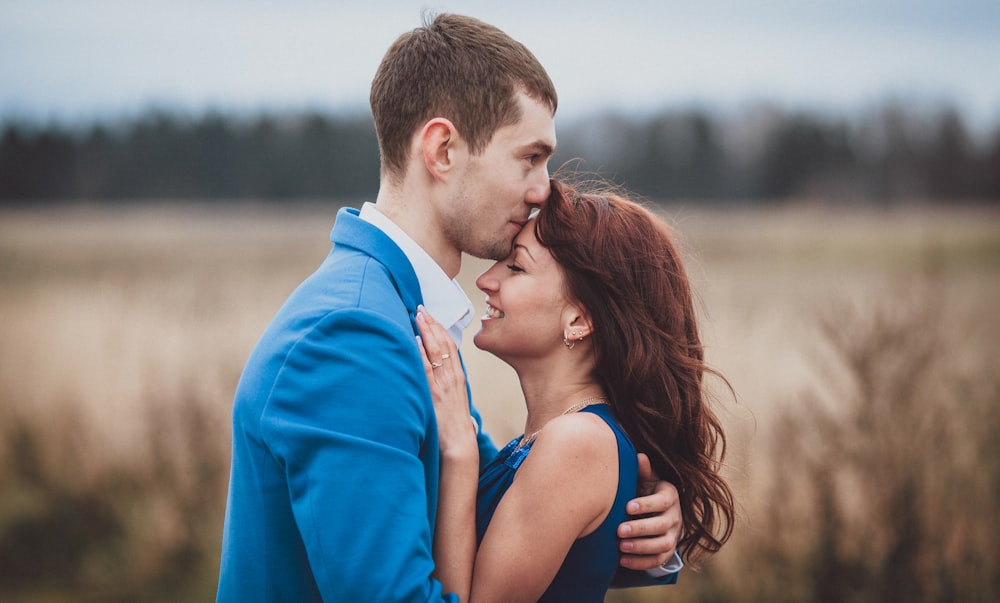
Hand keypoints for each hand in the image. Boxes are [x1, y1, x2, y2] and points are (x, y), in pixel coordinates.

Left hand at [416, 306, 476, 458]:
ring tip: (418, 316)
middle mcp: (452, 377)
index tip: (432, 316)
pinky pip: (427, 370)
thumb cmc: (454, 424)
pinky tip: (416, 341)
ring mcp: (443, 385)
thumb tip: (434, 371)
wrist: (459, 443)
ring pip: (436, 352)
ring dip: (426, 332)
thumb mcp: (454, 399)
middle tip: (422, 308)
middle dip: (432, 324)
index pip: (450, 346)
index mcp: (458, 377)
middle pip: (443, 344)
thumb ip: (446, 384)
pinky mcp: (434, 394)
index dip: (441, 329)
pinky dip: (422, 353)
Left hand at [617, 453, 681, 570]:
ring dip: (641, 548)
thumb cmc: (645, 490)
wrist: (657, 510)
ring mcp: (673, 535)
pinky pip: (658, 560)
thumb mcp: (646, 479)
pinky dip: (641, 563)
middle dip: (640, 529)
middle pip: (661, 526)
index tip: (627, 507)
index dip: (646, 505)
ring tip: (621, 546)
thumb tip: (640, 457)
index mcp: (669, 496)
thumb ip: (642, 471)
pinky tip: (622, 561)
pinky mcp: (667, 551)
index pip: (662, 502)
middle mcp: (675, 516)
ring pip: (662, 545)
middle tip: (619, 530)